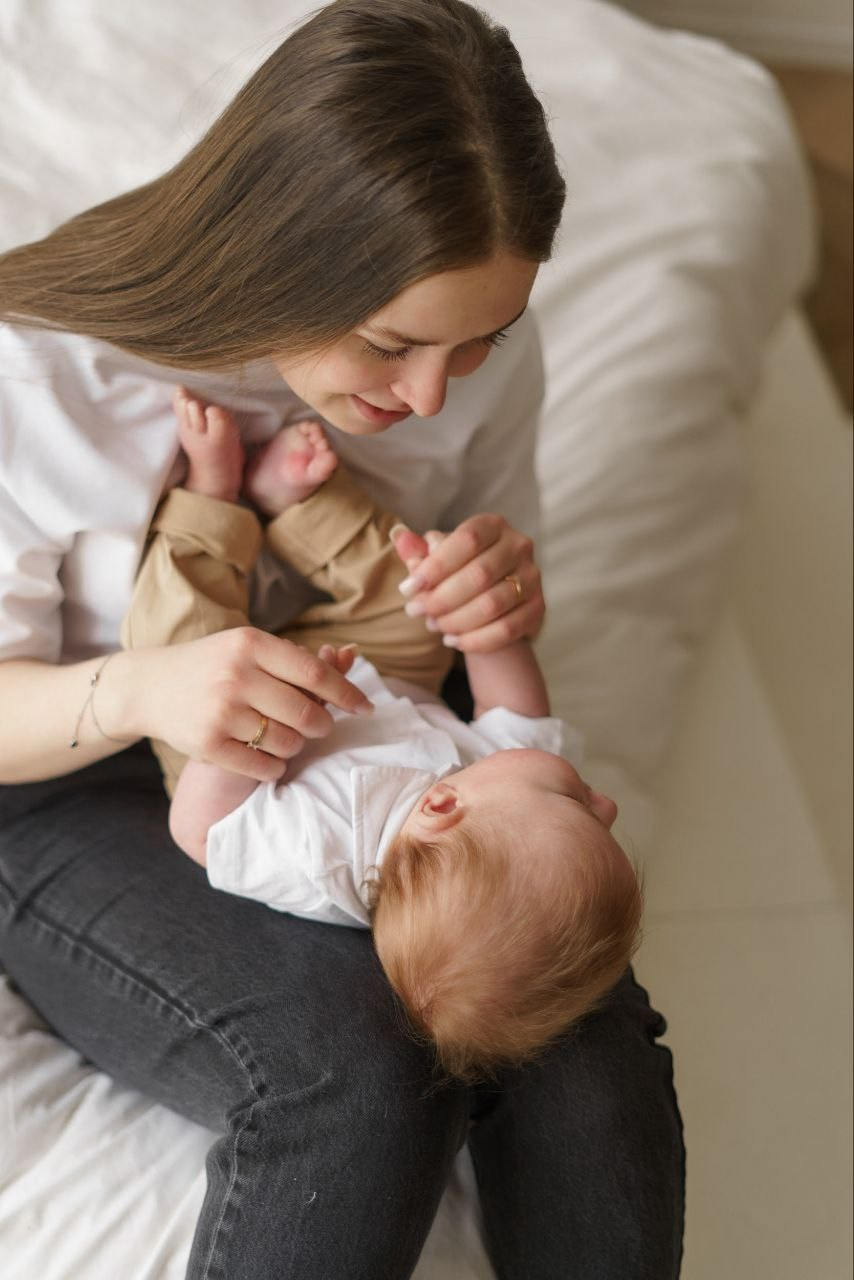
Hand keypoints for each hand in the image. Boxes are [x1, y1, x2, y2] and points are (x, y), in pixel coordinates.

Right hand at [116, 628, 372, 781]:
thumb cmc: (213, 665)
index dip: (347, 694)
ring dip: (296, 747)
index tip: (366, 707)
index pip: (315, 674)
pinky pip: (263, 767)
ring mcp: (221, 711)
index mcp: (251, 644)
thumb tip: (350, 656)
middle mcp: (236, 675)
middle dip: (323, 725)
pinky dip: (274, 768)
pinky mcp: (208, 744)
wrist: (148, 687)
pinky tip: (267, 759)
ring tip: (284, 739)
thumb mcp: (249, 648)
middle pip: (307, 714)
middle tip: (319, 727)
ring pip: (288, 743)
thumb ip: (297, 658)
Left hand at [394, 514, 543, 653]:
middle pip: (479, 574)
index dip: (436, 566)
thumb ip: (419, 552)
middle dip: (441, 598)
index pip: (467, 540)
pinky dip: (475, 640)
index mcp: (492, 525)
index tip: (408, 588)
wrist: (491, 602)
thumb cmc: (459, 572)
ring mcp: (532, 577)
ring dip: (456, 620)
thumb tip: (399, 537)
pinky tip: (453, 641)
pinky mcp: (538, 608)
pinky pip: (507, 630)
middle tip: (416, 611)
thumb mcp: (437, 560)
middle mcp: (519, 546)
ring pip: (492, 604)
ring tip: (433, 625)